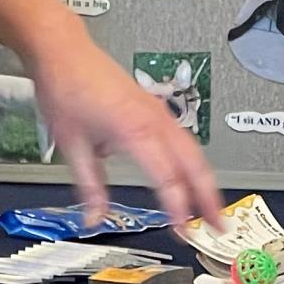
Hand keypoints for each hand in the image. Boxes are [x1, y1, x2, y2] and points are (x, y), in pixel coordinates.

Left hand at [32, 39, 222, 229]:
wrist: (64, 52)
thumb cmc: (67, 90)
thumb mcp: (72, 146)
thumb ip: (90, 187)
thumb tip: (94, 218)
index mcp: (136, 131)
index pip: (167, 177)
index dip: (177, 208)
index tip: (182, 231)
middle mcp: (155, 122)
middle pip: (195, 165)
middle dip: (209, 198)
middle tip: (218, 226)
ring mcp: (159, 115)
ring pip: (194, 153)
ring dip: (206, 183)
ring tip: (212, 209)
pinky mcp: (157, 112)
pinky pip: (185, 141)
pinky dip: (195, 165)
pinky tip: (193, 179)